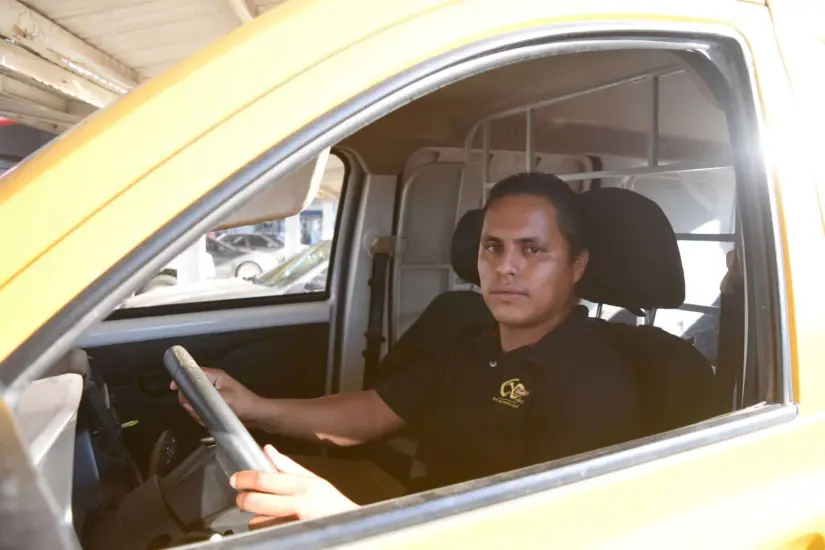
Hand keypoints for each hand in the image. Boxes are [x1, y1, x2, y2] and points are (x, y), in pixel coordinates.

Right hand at [170, 367, 261, 424]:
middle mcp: (211, 384)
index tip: (172, 388)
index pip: (192, 372)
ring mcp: (211, 395)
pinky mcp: (213, 405)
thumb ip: (205, 399)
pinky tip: (209, 421)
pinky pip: (200, 410)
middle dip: (189, 402)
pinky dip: (202, 417)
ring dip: (197, 412)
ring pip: (193, 402)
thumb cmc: (243, 403)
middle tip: (194, 410)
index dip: (181, 379)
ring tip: (206, 417)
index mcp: (214, 376)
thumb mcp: (225, 399)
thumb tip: (187, 401)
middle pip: (189, 390)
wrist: (256, 415)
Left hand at [231, 445, 358, 525]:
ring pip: (257, 521)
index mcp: (304, 486)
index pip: (265, 479)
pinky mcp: (288, 537)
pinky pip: (264, 532)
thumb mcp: (314, 480)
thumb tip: (267, 450)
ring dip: (256, 516)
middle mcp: (298, 505)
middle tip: (242, 496)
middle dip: (243, 498)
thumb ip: (288, 466)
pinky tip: (273, 523)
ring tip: (266, 512)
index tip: (236, 478)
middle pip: (255, 501)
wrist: (347, 528)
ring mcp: (292, 525)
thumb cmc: (331, 503)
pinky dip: (264, 528)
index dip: (246, 478)